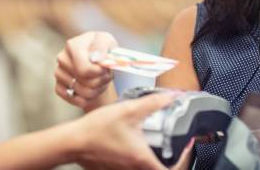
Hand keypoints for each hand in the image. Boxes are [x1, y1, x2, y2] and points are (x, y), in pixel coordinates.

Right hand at [55, 31, 117, 110]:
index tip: (107, 68)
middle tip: (108, 75)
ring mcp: (59, 73)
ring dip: (98, 90)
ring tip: (102, 80)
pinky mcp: (58, 86)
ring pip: (83, 93)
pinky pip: (75, 100)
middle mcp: (62, 59)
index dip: (100, 73)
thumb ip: (102, 49)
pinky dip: (88, 99)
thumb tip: (95, 60)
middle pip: (86, 82)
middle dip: (101, 81)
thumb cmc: (103, 48)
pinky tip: (94, 89)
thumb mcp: (108, 42)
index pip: (85, 70)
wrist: (97, 56)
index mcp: (73, 46)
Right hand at [71, 93, 193, 169]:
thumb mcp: (128, 110)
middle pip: (160, 168)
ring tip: (160, 139)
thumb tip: (172, 96)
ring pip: (147, 167)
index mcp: (142, 159)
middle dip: (172, 156)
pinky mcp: (115, 168)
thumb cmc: (97, 129)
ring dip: (156, 156)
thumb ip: (153, 103)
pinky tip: (138, 141)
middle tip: (177, 141)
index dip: (183, 159)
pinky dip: (141, 156)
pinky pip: (134, 166)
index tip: (188, 146)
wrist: (72, 141)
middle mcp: (134, 169)